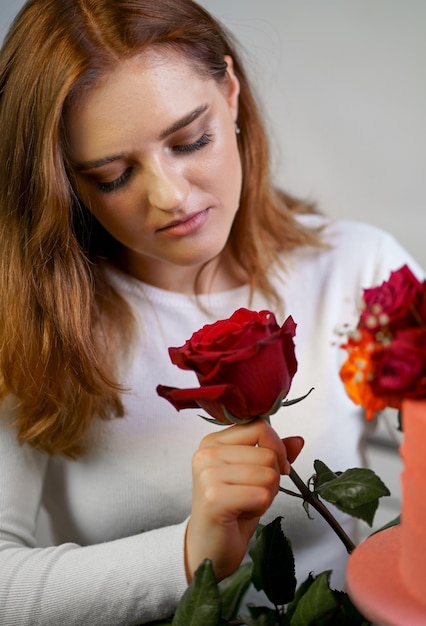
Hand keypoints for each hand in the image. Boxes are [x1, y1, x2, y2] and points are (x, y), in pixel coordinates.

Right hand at [185, 419, 303, 581]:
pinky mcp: (214, 497)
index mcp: (213, 441)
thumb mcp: (254, 475)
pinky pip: (262, 495)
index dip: (276, 448)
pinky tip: (241, 514)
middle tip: (251, 495)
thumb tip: (298, 441)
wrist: (208, 548)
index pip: (259, 427)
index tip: (274, 468)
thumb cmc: (232, 510)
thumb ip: (273, 454)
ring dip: (266, 496)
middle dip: (272, 479)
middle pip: (268, 454)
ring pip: (268, 475)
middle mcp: (207, 453)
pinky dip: (260, 508)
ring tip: (245, 504)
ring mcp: (208, 474)